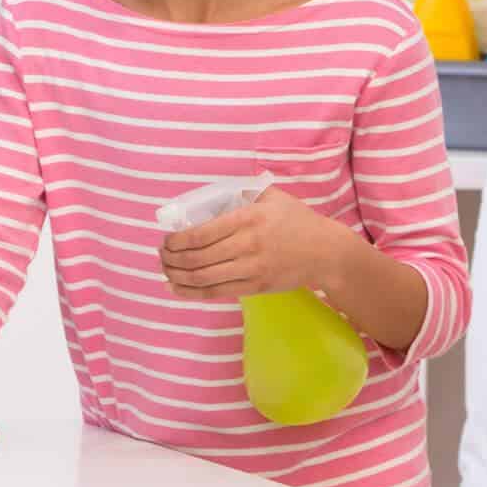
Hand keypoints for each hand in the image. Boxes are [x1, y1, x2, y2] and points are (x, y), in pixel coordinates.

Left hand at [158, 188, 342, 299]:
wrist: (325, 252)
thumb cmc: (297, 220)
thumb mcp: (271, 196)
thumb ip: (242, 193)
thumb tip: (210, 196)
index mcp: (248, 219)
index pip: (202, 233)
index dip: (177, 240)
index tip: (166, 240)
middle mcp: (247, 246)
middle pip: (198, 258)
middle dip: (172, 258)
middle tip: (161, 255)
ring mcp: (251, 270)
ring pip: (204, 278)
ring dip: (178, 276)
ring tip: (165, 270)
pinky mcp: (255, 287)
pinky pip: (218, 292)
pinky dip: (193, 293)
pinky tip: (178, 288)